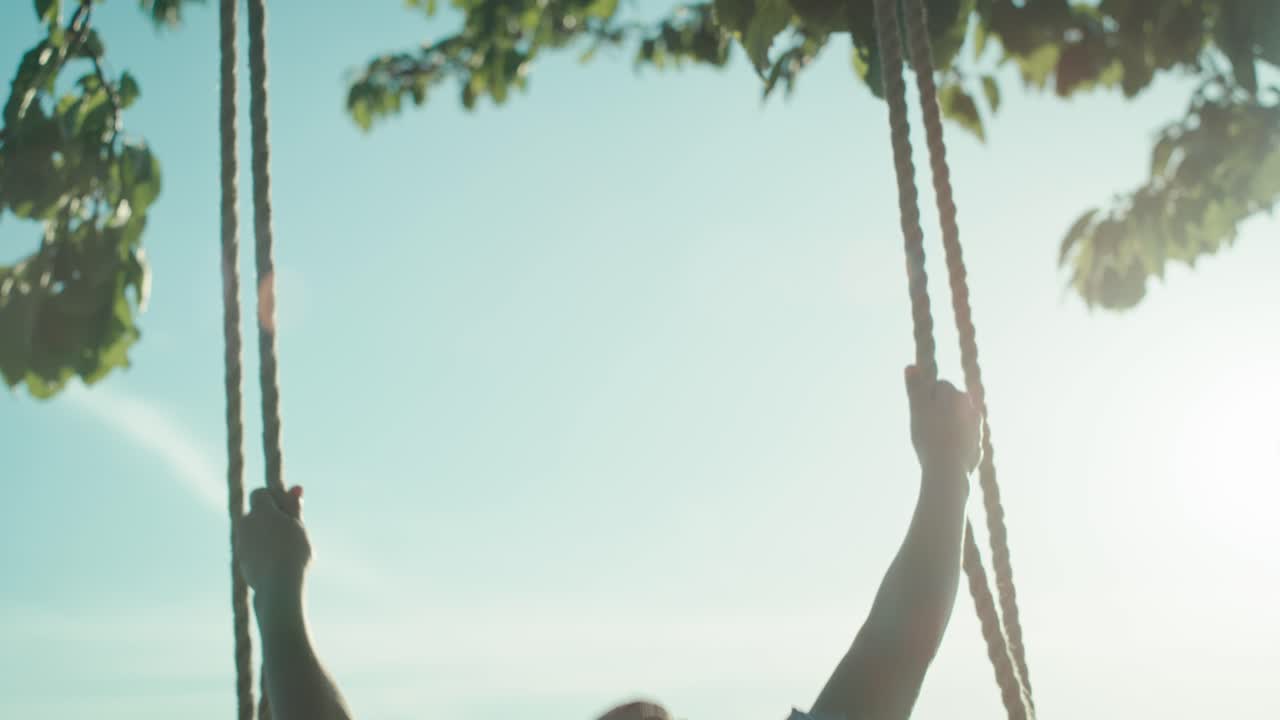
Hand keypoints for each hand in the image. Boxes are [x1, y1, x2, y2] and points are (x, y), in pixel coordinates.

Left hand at [236, 485, 310, 600]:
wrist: (278, 585)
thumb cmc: (293, 552)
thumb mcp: (298, 526)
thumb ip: (293, 507)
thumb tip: (295, 487)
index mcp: (260, 511)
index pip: (260, 493)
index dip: (274, 498)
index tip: (289, 508)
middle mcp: (245, 524)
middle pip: (255, 512)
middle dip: (270, 517)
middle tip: (291, 528)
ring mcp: (241, 543)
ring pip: (253, 531)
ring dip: (266, 533)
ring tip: (287, 547)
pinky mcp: (241, 560)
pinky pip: (251, 547)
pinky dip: (261, 549)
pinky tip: (278, 561)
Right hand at [905, 365, 980, 475]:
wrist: (948, 468)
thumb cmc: (929, 436)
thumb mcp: (917, 409)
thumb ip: (915, 387)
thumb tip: (911, 366)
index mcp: (956, 395)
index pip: (940, 386)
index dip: (927, 397)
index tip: (920, 411)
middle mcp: (971, 407)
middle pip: (952, 402)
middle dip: (941, 410)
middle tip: (925, 426)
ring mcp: (977, 427)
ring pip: (959, 420)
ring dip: (949, 425)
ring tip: (934, 441)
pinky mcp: (979, 445)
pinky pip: (965, 438)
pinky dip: (957, 442)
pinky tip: (945, 453)